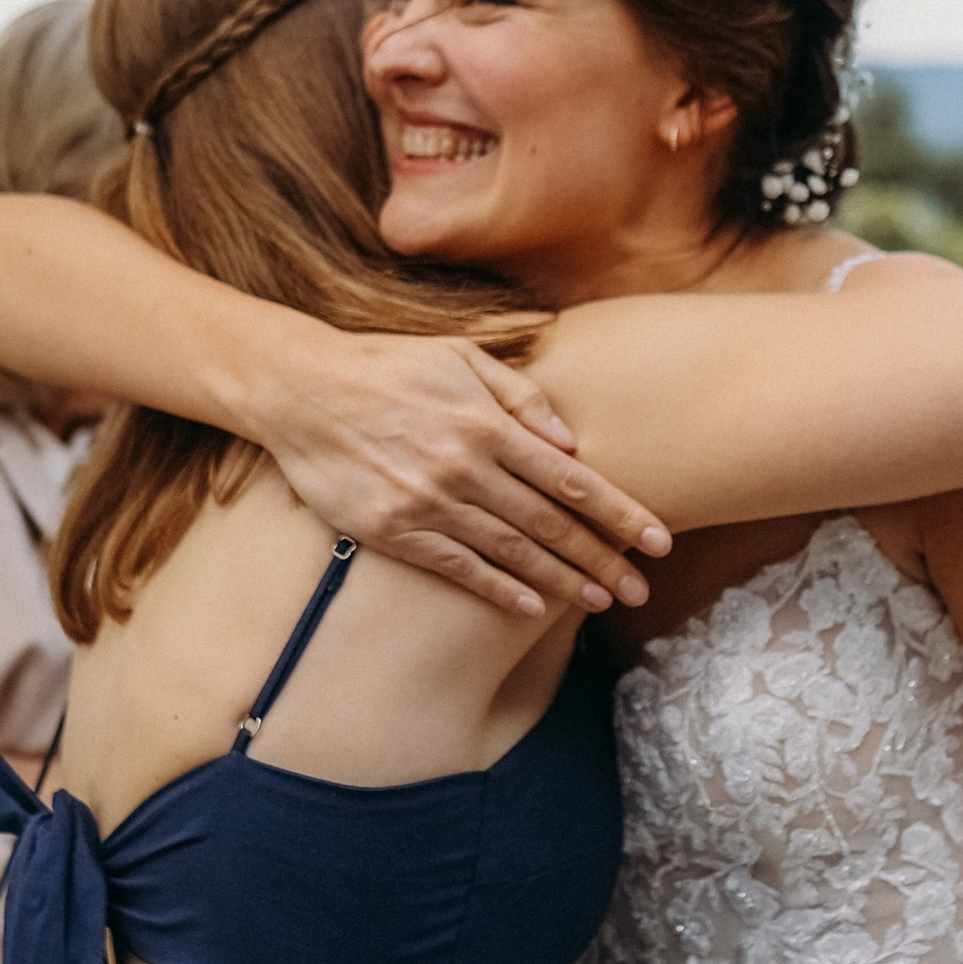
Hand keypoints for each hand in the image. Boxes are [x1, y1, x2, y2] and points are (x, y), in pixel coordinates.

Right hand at [249, 330, 671, 614]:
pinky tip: (532, 607)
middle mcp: (465, 467)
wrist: (302, 390)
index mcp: (487, 423)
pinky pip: (458, 568)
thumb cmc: (387, 365)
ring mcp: (429, 503)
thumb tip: (570, 437)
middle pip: (550, 524)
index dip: (620, 513)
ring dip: (562, 580)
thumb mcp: (459, 356)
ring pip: (512, 552)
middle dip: (603, 558)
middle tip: (640, 589)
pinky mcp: (395, 531)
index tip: (660, 540)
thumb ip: (519, 395)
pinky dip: (499, 590)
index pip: (571, 479)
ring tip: (600, 600)